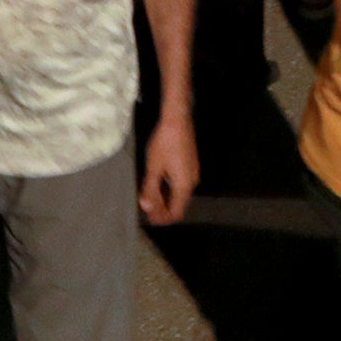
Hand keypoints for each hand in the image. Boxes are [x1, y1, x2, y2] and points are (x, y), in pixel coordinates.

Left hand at [140, 111, 197, 225]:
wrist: (177, 120)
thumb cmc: (165, 143)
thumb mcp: (154, 167)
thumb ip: (150, 189)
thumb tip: (147, 207)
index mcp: (183, 185)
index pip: (176, 212)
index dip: (163, 219)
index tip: (150, 219)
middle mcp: (192, 181)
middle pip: (179, 204)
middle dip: (163, 209)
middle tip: (147, 209)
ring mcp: (192, 172)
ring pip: (180, 194)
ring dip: (165, 198)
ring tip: (150, 197)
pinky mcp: (191, 164)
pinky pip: (181, 184)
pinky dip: (169, 189)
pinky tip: (158, 184)